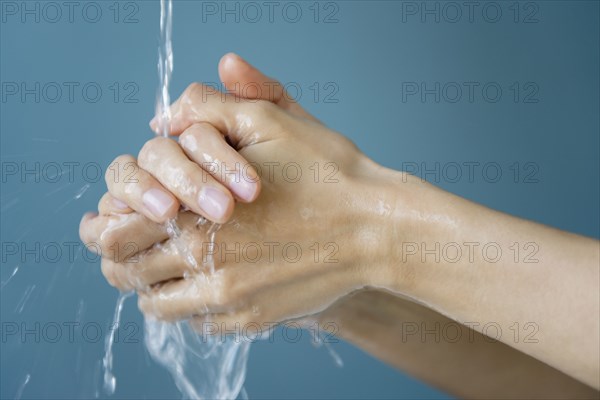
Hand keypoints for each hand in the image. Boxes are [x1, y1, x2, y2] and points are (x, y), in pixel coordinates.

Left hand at [80, 54, 401, 325]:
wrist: (378, 229)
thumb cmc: (328, 173)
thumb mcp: (273, 122)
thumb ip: (210, 108)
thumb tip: (164, 116)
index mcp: (199, 214)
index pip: (115, 234)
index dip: (105, 225)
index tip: (110, 218)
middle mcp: (207, 266)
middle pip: (126, 276)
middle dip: (119, 257)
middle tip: (129, 243)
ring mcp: (230, 300)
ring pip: (157, 306)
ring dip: (152, 284)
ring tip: (167, 264)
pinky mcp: (252, 320)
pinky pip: (198, 323)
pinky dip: (190, 304)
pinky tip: (208, 280)